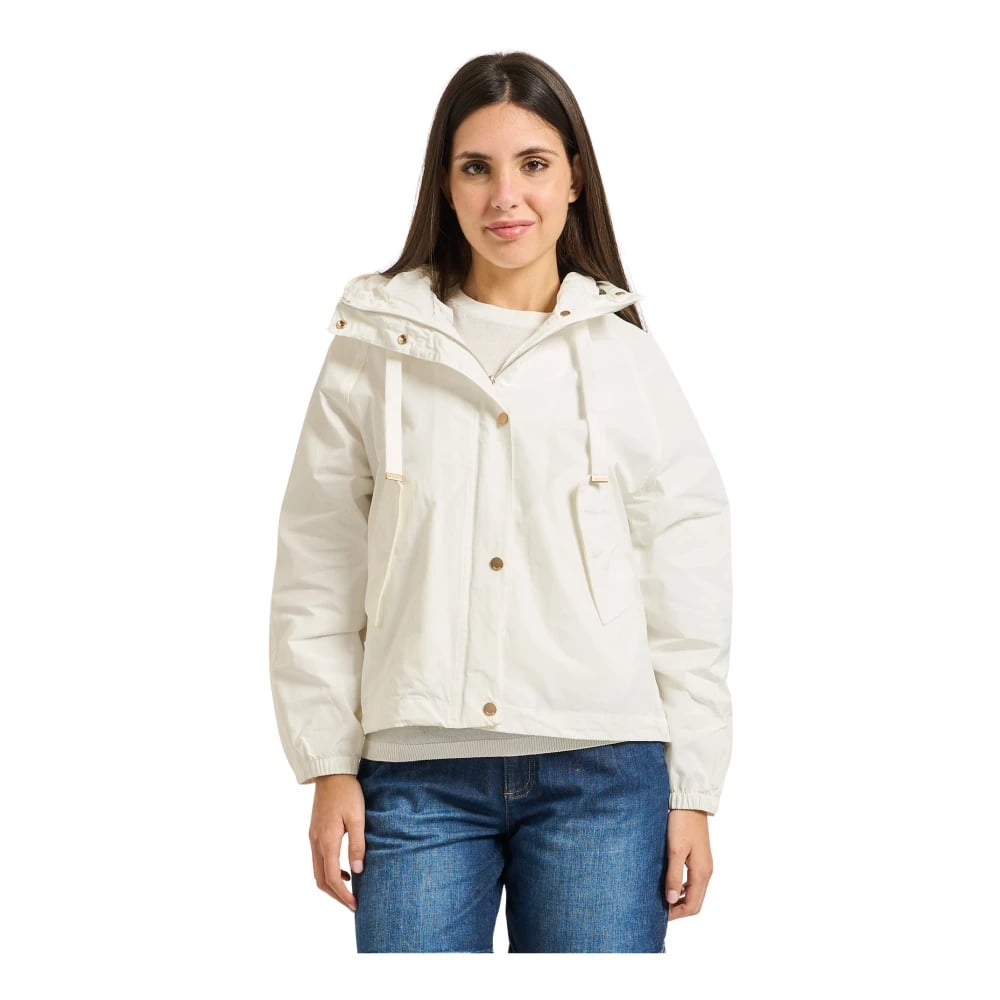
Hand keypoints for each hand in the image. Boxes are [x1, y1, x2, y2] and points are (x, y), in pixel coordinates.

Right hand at [309, 774, 366, 912]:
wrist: (330, 773)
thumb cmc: (347, 793)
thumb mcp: (357, 818)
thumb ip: (357, 845)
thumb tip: (357, 871)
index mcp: (327, 841)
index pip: (332, 878)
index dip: (343, 895)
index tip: (355, 905)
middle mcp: (316, 843)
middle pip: (321, 880)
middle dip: (336, 896)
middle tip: (352, 904)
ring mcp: (313, 838)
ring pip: (317, 871)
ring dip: (331, 885)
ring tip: (349, 891)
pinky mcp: (314, 832)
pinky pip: (318, 860)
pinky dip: (328, 871)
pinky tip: (344, 869)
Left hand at [664, 809, 712, 919]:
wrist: (690, 804)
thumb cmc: (681, 824)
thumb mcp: (675, 851)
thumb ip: (673, 876)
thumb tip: (669, 900)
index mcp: (702, 873)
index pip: (692, 906)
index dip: (676, 914)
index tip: (659, 915)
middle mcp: (706, 872)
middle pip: (695, 903)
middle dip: (678, 910)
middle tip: (659, 910)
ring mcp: (704, 866)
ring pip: (694, 893)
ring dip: (680, 899)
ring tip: (661, 898)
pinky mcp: (699, 859)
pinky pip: (692, 882)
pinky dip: (682, 888)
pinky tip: (669, 884)